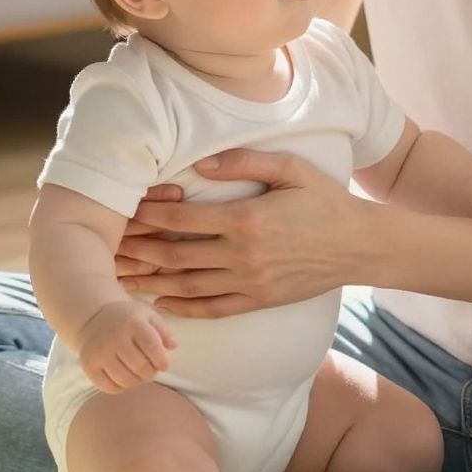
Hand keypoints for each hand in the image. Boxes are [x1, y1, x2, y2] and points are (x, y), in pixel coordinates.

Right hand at [76, 299, 174, 393]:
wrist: (94, 319)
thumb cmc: (127, 320)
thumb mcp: (148, 316)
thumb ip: (163, 331)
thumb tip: (173, 346)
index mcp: (133, 323)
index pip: (154, 349)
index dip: (162, 361)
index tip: (163, 364)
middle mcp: (114, 337)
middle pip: (140, 368)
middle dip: (151, 373)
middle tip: (151, 370)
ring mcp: (99, 352)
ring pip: (126, 380)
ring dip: (137, 381)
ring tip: (138, 374)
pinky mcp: (88, 366)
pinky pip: (110, 388)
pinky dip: (121, 387)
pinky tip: (123, 377)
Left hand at [113, 152, 371, 317]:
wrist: (360, 245)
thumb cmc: (325, 199)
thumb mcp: (291, 168)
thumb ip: (244, 162)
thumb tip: (201, 163)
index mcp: (246, 219)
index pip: (181, 219)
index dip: (148, 215)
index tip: (125, 210)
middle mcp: (242, 255)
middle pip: (175, 255)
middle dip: (139, 249)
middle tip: (111, 246)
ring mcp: (250, 282)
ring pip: (187, 285)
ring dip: (151, 280)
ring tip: (123, 275)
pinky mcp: (259, 301)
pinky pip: (212, 308)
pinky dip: (182, 307)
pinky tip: (160, 301)